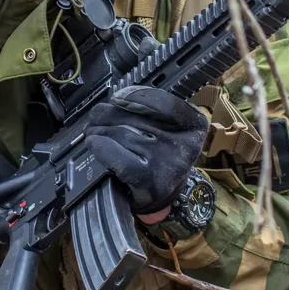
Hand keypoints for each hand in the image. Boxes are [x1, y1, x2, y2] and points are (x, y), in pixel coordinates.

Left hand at [79, 86, 207, 214]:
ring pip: (124, 135)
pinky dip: (102, 148)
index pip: (166, 104)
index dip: (137, 96)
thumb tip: (114, 102)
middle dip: (110, 114)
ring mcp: (168, 165)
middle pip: (138, 119)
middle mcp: (185, 145)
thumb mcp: (167, 126)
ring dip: (101, 131)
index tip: (118, 97)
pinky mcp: (150, 183)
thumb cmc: (160, 153)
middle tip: (97, 116)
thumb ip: (149, 108)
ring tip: (93, 130)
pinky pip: (120, 158)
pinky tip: (95, 143)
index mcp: (194, 126)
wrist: (161, 193)